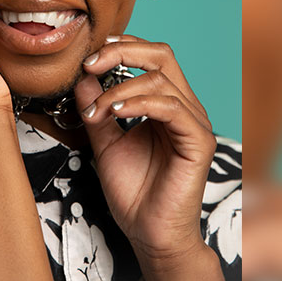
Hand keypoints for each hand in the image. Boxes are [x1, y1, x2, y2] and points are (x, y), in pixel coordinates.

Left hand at [74, 35, 221, 280]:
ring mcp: (194, 123)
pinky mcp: (199, 141)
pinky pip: (171, 107)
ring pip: (161, 79)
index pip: (151, 57)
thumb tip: (82, 77)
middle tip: (89, 64)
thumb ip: (97, 110)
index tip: (89, 56)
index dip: (122, 47)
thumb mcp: (105, 143)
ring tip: (96, 110)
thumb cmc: (134, 194)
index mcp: (167, 104)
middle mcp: (185, 107)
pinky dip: (139, 103)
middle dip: (121, 52)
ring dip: (119, 89)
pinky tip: (116, 112)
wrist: (149, 233)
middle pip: (161, 55)